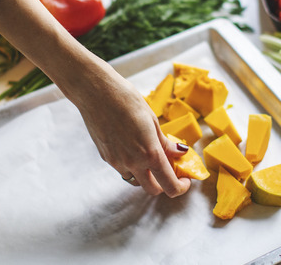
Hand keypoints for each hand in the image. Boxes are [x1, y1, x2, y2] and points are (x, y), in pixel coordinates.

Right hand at [0, 0, 190, 197]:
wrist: (95, 92)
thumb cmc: (126, 99)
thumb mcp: (152, 119)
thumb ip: (165, 142)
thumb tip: (179, 153)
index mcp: (149, 153)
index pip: (169, 185)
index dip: (181, 187)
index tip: (185, 179)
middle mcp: (133, 163)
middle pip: (152, 189)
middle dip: (164, 184)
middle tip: (170, 170)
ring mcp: (117, 162)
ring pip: (136, 181)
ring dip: (147, 175)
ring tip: (151, 157)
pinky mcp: (105, 157)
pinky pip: (123, 170)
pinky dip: (132, 166)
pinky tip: (134, 148)